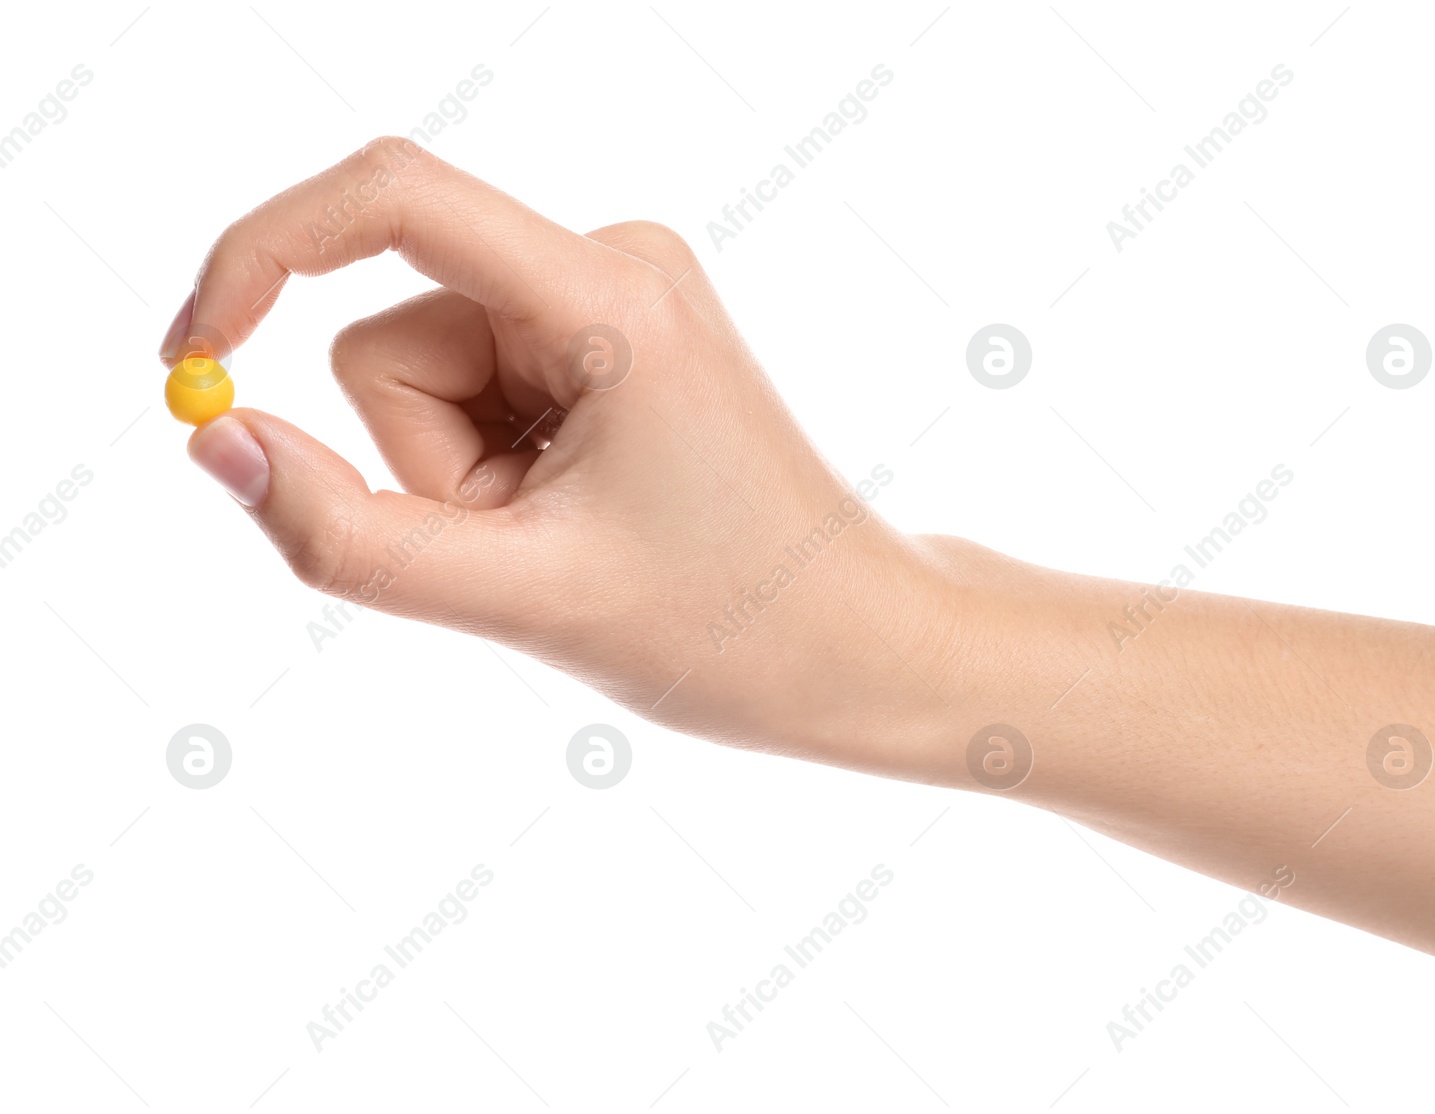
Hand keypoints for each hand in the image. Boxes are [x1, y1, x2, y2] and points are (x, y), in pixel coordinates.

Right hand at [165, 138, 943, 768]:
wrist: (855, 643)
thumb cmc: (730, 628)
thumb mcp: (519, 597)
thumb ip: (346, 533)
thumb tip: (214, 437)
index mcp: (607, 297)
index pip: (389, 199)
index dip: (260, 255)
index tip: (191, 356)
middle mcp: (611, 263)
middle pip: (394, 338)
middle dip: (425, 464)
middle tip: (534, 544)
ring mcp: (611, 298)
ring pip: (427, 375)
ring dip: (463, 477)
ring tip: (567, 536)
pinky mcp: (605, 337)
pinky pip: (475, 390)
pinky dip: (493, 469)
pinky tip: (581, 515)